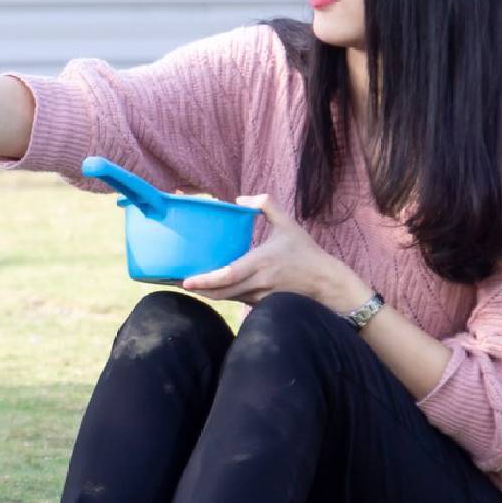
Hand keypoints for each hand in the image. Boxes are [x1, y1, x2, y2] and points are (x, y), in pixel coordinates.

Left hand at [181, 194, 371, 309]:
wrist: (326, 282)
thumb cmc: (305, 252)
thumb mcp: (288, 224)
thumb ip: (267, 205)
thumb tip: (240, 199)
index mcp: (262, 262)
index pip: (229, 275)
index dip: (207, 281)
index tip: (187, 281)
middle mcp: (258, 283)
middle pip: (222, 293)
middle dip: (198, 291)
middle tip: (175, 282)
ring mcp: (260, 296)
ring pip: (228, 298)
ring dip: (207, 294)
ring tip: (187, 285)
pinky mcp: (262, 303)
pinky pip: (237, 300)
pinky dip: (222, 295)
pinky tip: (208, 290)